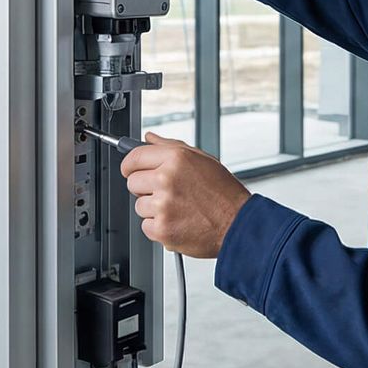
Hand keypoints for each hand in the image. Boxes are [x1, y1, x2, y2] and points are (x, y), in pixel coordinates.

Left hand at [119, 132, 250, 257]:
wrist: (238, 223)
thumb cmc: (223, 192)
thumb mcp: (201, 159)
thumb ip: (170, 146)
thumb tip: (149, 138)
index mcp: (175, 158)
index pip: (134, 157)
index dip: (130, 165)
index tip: (130, 170)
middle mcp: (166, 179)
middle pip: (132, 182)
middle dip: (145, 188)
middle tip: (166, 193)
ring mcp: (163, 205)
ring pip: (139, 206)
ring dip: (153, 209)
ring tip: (178, 208)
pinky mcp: (162, 228)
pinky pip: (146, 226)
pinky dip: (159, 228)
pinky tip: (177, 221)